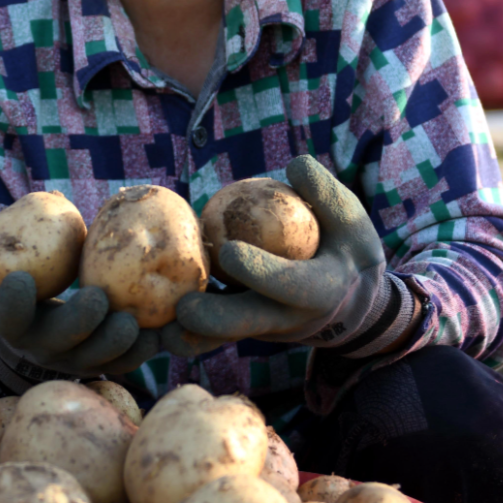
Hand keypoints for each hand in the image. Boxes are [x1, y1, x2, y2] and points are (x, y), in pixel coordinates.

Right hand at [0, 210, 159, 393]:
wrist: (36, 331)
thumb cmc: (13, 288)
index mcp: (13, 325)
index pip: (8, 319)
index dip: (13, 303)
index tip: (21, 277)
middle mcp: (42, 350)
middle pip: (59, 345)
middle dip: (79, 325)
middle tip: (98, 298)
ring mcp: (74, 362)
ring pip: (95, 360)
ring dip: (116, 344)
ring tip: (132, 322)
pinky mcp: (104, 364)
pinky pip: (124, 364)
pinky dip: (141, 352)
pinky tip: (156, 334)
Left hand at [173, 156, 414, 356]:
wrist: (349, 304)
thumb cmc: (347, 252)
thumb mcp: (352, 221)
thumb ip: (326, 195)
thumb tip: (294, 165)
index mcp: (320, 291)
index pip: (289, 285)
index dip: (260, 271)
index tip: (230, 251)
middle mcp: (287, 318)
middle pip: (247, 324)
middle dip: (213, 321)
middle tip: (182, 306)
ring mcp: (261, 327)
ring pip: (222, 338)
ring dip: (188, 336)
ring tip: (154, 328)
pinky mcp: (241, 327)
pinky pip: (209, 335)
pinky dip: (183, 331)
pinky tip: (150, 320)